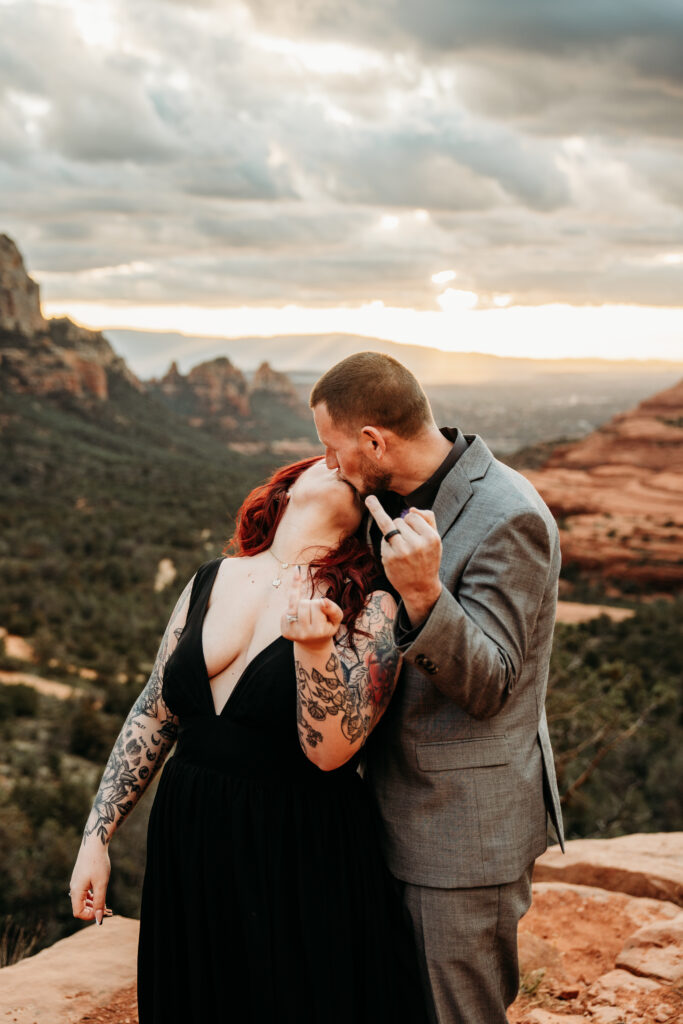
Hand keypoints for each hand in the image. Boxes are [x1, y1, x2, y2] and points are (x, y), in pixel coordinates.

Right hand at [69, 841, 112, 924]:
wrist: (94, 844)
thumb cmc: (98, 863)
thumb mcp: (101, 884)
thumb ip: (99, 902)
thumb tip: (99, 919)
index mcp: (76, 891)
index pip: (78, 913)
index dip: (89, 916)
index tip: (102, 912)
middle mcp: (73, 888)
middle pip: (80, 907)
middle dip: (93, 911)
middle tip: (108, 911)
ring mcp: (76, 882)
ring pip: (82, 900)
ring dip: (93, 905)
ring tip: (107, 905)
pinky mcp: (80, 877)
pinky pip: (84, 892)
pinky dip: (92, 897)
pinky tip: (100, 895)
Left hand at [281, 566, 342, 651]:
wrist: (314, 644)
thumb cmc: (326, 627)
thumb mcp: (335, 619)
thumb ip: (333, 609)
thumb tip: (324, 601)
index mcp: (319, 631)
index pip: (318, 604)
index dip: (321, 603)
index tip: (323, 607)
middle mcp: (305, 634)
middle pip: (304, 603)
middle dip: (310, 604)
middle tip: (314, 613)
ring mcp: (293, 633)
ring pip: (293, 606)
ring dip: (301, 606)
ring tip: (307, 614)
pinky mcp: (285, 632)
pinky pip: (285, 612)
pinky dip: (292, 611)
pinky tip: (298, 619)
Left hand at [365, 496, 442, 626]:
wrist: (420, 587)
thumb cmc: (427, 559)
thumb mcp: (435, 539)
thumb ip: (428, 518)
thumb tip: (410, 508)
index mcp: (431, 538)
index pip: (412, 516)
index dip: (411, 522)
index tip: (414, 531)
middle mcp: (417, 544)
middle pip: (399, 520)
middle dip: (402, 528)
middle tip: (408, 543)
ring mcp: (401, 552)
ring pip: (389, 526)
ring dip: (393, 533)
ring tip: (400, 545)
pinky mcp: (388, 558)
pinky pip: (384, 540)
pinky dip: (387, 544)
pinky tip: (393, 552)